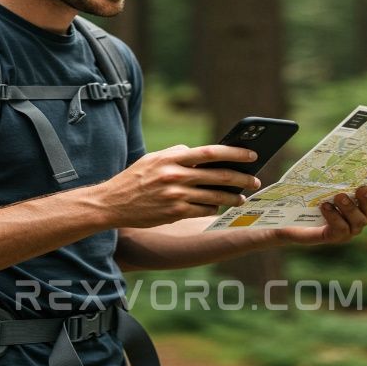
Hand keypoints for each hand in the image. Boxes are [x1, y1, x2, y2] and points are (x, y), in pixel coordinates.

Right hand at [97, 144, 261, 228]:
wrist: (112, 203)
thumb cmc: (134, 178)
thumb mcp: (153, 159)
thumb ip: (176, 154)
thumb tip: (201, 154)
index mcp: (171, 158)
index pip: (210, 152)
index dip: (234, 152)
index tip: (251, 154)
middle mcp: (175, 176)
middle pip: (217, 175)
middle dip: (241, 178)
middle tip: (255, 179)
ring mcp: (175, 196)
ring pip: (214, 196)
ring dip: (232, 197)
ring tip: (242, 197)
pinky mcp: (174, 213)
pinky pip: (203, 210)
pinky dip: (214, 207)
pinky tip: (219, 206)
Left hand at [274, 182, 366, 245]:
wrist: (292, 218)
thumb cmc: (313, 197)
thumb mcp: (325, 185)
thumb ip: (336, 178)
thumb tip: (340, 159)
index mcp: (361, 206)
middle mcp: (359, 219)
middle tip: (363, 189)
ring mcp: (348, 230)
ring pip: (357, 220)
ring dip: (350, 208)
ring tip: (340, 196)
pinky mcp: (334, 237)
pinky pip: (340, 229)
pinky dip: (334, 217)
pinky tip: (325, 207)